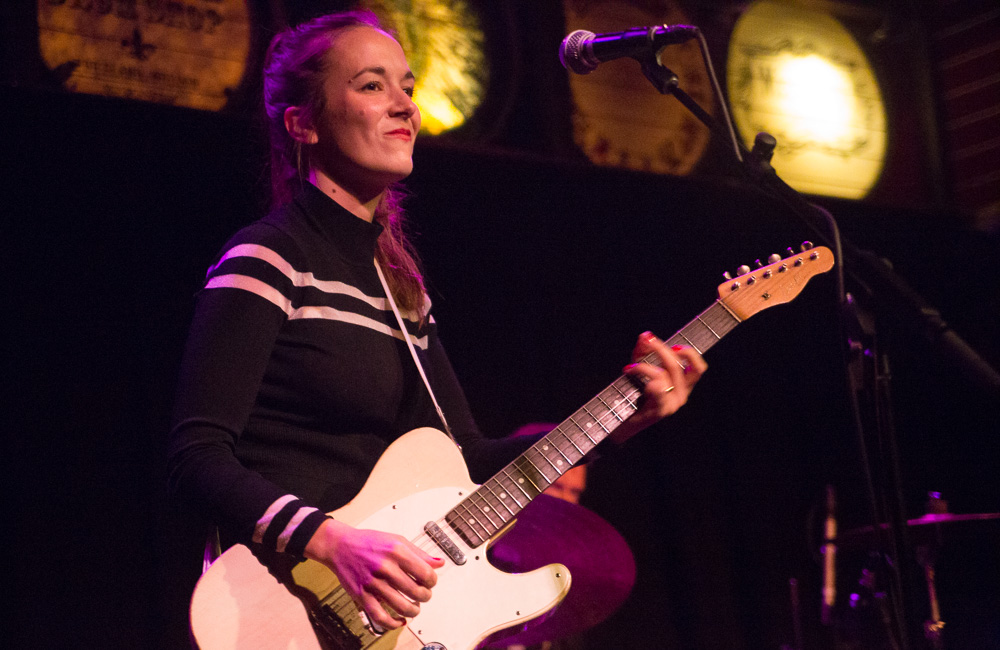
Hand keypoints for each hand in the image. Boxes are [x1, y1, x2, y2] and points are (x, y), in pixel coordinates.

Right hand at [304, 518, 444, 629]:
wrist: (340, 546)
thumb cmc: (369, 542)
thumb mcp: (397, 540)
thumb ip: (419, 553)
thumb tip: (439, 563)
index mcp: (396, 551)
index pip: (425, 573)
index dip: (433, 581)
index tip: (431, 581)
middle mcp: (385, 567)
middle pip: (416, 591)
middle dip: (425, 596)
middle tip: (424, 594)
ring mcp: (373, 583)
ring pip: (402, 606)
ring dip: (414, 610)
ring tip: (415, 607)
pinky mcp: (362, 595)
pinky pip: (380, 616)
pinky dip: (393, 623)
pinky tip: (400, 621)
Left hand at [613, 331, 706, 443]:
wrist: (621, 423)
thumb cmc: (633, 397)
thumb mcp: (640, 368)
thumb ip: (643, 352)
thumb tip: (645, 336)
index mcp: (683, 386)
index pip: (699, 368)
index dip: (689, 353)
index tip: (674, 344)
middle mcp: (682, 395)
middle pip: (678, 365)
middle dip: (660, 349)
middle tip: (646, 340)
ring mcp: (672, 404)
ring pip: (664, 375)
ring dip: (644, 366)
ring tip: (630, 367)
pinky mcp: (660, 410)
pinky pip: (657, 388)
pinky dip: (644, 376)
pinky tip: (631, 373)